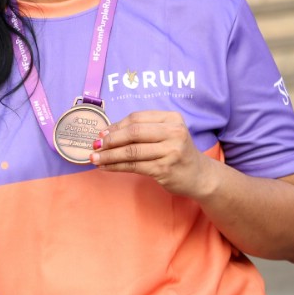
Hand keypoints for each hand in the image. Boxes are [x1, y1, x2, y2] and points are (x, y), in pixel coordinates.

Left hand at [89, 110, 212, 198]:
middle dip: (110, 140)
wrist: (199, 175)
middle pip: (133, 133)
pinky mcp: (165, 169)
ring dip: (109, 155)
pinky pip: (133, 166)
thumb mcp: (165, 134)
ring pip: (131, 151)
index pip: (136, 118)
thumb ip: (141, 130)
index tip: (101, 133)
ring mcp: (170, 151)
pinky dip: (115, 166)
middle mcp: (173, 133)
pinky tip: (105, 167)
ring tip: (94, 158)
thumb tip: (106, 133)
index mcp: (172, 118)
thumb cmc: (175, 152)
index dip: (116, 126)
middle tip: (94, 146)